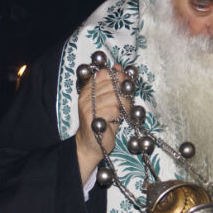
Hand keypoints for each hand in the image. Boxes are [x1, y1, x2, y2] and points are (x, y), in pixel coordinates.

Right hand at [75, 64, 131, 182]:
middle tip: (126, 101)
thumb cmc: (102, 121)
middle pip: (111, 85)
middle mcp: (86, 97)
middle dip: (123, 92)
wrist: (91, 144)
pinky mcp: (93, 119)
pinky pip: (113, 109)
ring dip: (124, 105)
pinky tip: (117, 119)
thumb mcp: (108, 101)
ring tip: (122, 112)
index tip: (124, 84)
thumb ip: (113, 85)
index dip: (117, 76)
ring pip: (115, 97)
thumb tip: (118, 67)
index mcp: (88, 90)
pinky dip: (119, 114)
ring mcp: (88, 108)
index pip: (104, 73)